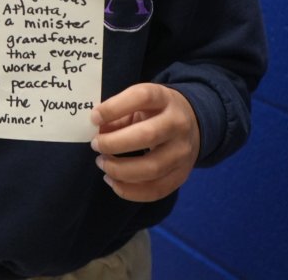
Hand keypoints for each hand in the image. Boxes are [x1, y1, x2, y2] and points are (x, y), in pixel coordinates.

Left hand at [91, 83, 199, 201]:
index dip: (114, 107)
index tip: (94, 118)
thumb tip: (96, 130)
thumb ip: (118, 113)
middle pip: (147, 135)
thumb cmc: (156, 111)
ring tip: (102, 163)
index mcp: (164, 98)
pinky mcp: (182, 176)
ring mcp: (183, 152)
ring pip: (152, 168)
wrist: (193, 123)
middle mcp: (178, 124)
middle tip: (96, 145)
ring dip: (120, 170)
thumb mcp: (139, 103)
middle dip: (114, 143)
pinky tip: (112, 181)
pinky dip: (129, 191)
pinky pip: (155, 190)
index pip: (142, 97)